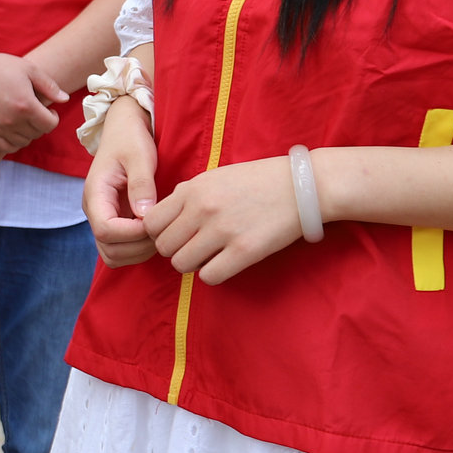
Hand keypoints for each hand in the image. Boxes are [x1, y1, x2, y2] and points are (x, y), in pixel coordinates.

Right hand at [0, 52, 64, 165]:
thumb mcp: (28, 69)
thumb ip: (49, 85)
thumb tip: (65, 99)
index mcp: (26, 105)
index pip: (50, 124)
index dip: (53, 118)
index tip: (48, 111)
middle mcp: (12, 120)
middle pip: (36, 134)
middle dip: (40, 125)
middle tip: (35, 114)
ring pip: (22, 142)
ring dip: (26, 134)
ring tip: (23, 121)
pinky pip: (4, 147)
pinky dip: (11, 141)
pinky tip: (10, 129)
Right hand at [83, 96, 159, 266]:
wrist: (124, 129)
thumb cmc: (131, 139)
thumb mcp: (139, 155)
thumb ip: (141, 184)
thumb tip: (144, 216)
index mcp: (95, 194)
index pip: (106, 230)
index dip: (133, 233)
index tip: (155, 221)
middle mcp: (95, 211)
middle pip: (109, 249)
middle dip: (138, 246)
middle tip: (163, 230)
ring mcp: (103, 218)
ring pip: (113, 255)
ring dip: (139, 252)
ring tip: (160, 232)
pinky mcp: (114, 222)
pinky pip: (121, 249)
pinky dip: (138, 249)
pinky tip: (156, 232)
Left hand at [144, 156, 303, 285]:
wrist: (302, 186)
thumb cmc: (257, 181)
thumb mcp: (215, 176)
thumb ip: (186, 194)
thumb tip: (162, 216)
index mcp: (192, 189)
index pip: (150, 222)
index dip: (158, 233)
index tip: (174, 234)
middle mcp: (202, 209)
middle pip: (163, 246)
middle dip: (175, 250)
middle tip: (194, 247)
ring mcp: (222, 230)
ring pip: (182, 264)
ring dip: (193, 264)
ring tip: (210, 255)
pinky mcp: (244, 251)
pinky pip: (209, 276)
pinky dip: (213, 274)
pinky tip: (225, 262)